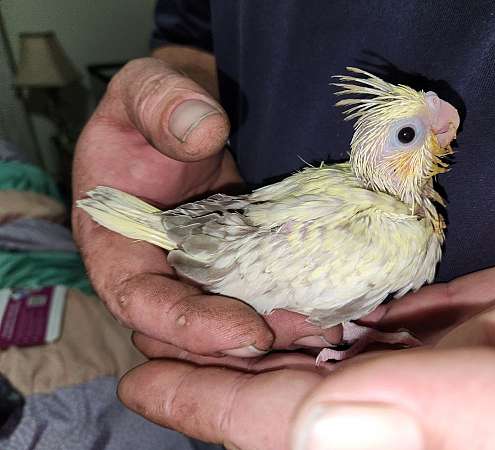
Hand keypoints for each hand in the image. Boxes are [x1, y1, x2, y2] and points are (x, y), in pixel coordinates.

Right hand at [73, 53, 340, 358]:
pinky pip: (256, 293)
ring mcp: (199, 266)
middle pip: (187, 328)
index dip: (186, 325)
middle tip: (300, 331)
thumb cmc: (156, 101)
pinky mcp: (236, 259)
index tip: (245, 330)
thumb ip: (161, 104)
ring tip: (324, 325)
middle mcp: (156, 265)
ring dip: (272, 331)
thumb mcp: (146, 88)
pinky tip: (328, 305)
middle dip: (239, 341)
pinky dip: (287, 306)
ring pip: (227, 318)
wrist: (192, 107)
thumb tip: (205, 135)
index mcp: (115, 239)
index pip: (137, 299)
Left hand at [119, 252, 494, 448]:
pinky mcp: (444, 346)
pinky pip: (365, 335)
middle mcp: (403, 422)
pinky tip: (285, 304)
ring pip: (319, 364)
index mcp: (411, 444)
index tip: (142, 378)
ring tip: (203, 315)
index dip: (209, 404)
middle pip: (285, 397)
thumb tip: (322, 429)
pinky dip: (320, 318)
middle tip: (155, 334)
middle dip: (217, 369)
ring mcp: (421, 383)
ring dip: (260, 341)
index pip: (285, 425)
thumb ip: (446, 415)